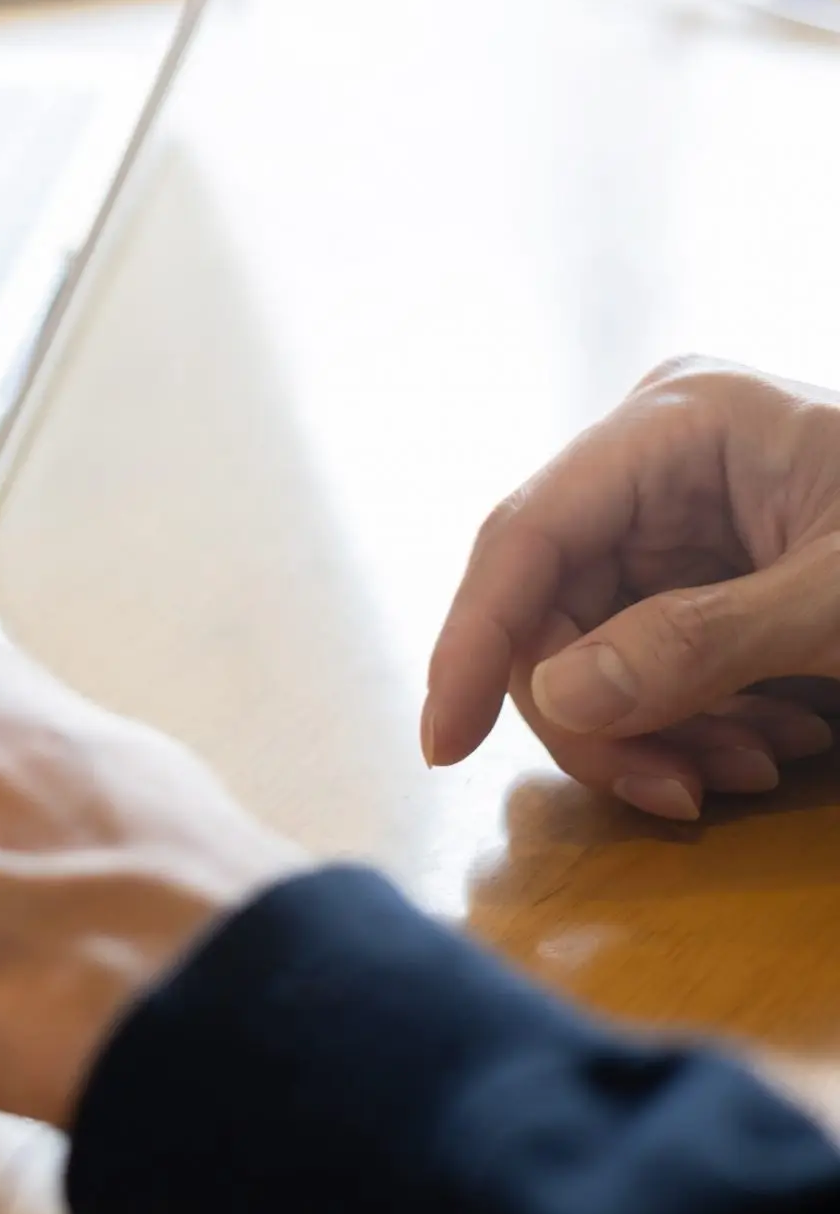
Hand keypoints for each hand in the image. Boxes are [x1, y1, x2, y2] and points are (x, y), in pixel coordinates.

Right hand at [426, 357, 839, 820]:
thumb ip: (701, 642)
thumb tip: (557, 696)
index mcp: (678, 422)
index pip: (527, 536)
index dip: (475, 642)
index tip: (445, 744)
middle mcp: (656, 462)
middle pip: (551, 607)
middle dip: (603, 713)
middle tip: (679, 791)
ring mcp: (677, 518)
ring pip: (592, 650)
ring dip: (657, 732)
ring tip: (751, 769)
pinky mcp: (705, 574)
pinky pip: (647, 663)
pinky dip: (694, 723)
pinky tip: (768, 744)